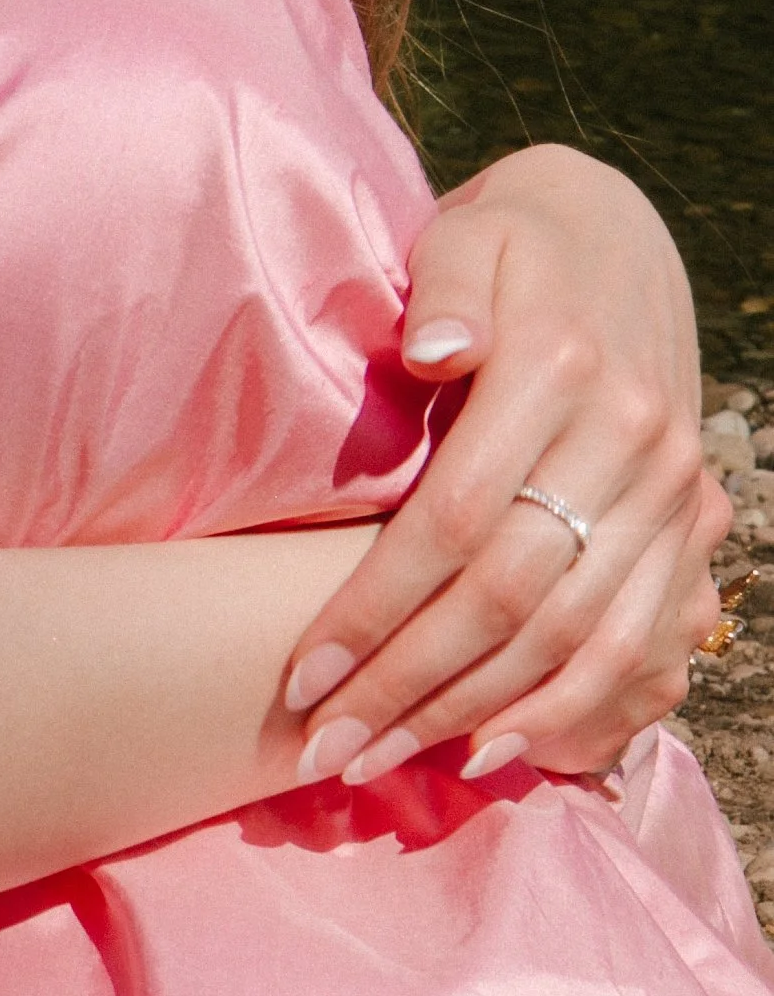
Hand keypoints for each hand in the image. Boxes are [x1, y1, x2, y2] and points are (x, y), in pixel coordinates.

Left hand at [283, 145, 725, 787]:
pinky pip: (643, 644)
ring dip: (476, 714)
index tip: (301, 676)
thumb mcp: (467, 237)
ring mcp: (672, 490)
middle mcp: (628, 441)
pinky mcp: (694, 522)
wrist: (616, 234)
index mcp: (558, 371)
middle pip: (508, 598)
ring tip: (383, 762)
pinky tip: (495, 751)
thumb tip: (437, 352)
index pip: (453, 521)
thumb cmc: (508, 244)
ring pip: (576, 638)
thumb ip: (446, 291)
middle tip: (322, 748)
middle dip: (409, 686)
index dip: (373, 608)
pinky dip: (573, 710)